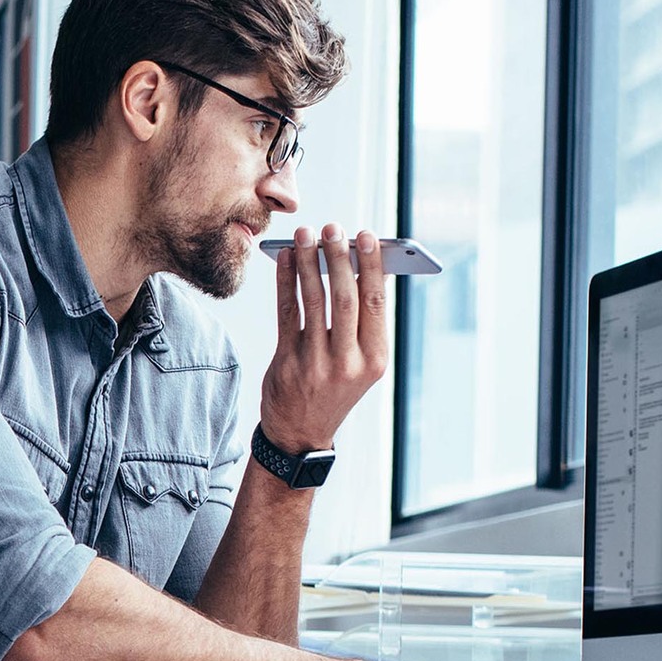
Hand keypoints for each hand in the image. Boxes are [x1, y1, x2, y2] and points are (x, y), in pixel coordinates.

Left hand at [260, 224, 386, 451]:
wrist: (300, 433)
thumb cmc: (334, 387)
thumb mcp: (359, 362)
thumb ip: (362, 322)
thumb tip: (358, 266)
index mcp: (374, 359)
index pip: (376, 303)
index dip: (371, 266)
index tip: (366, 235)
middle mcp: (348, 362)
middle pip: (345, 297)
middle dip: (338, 257)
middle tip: (333, 228)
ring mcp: (316, 363)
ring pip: (313, 300)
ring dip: (308, 262)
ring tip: (306, 235)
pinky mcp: (287, 362)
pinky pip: (286, 312)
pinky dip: (286, 280)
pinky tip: (285, 259)